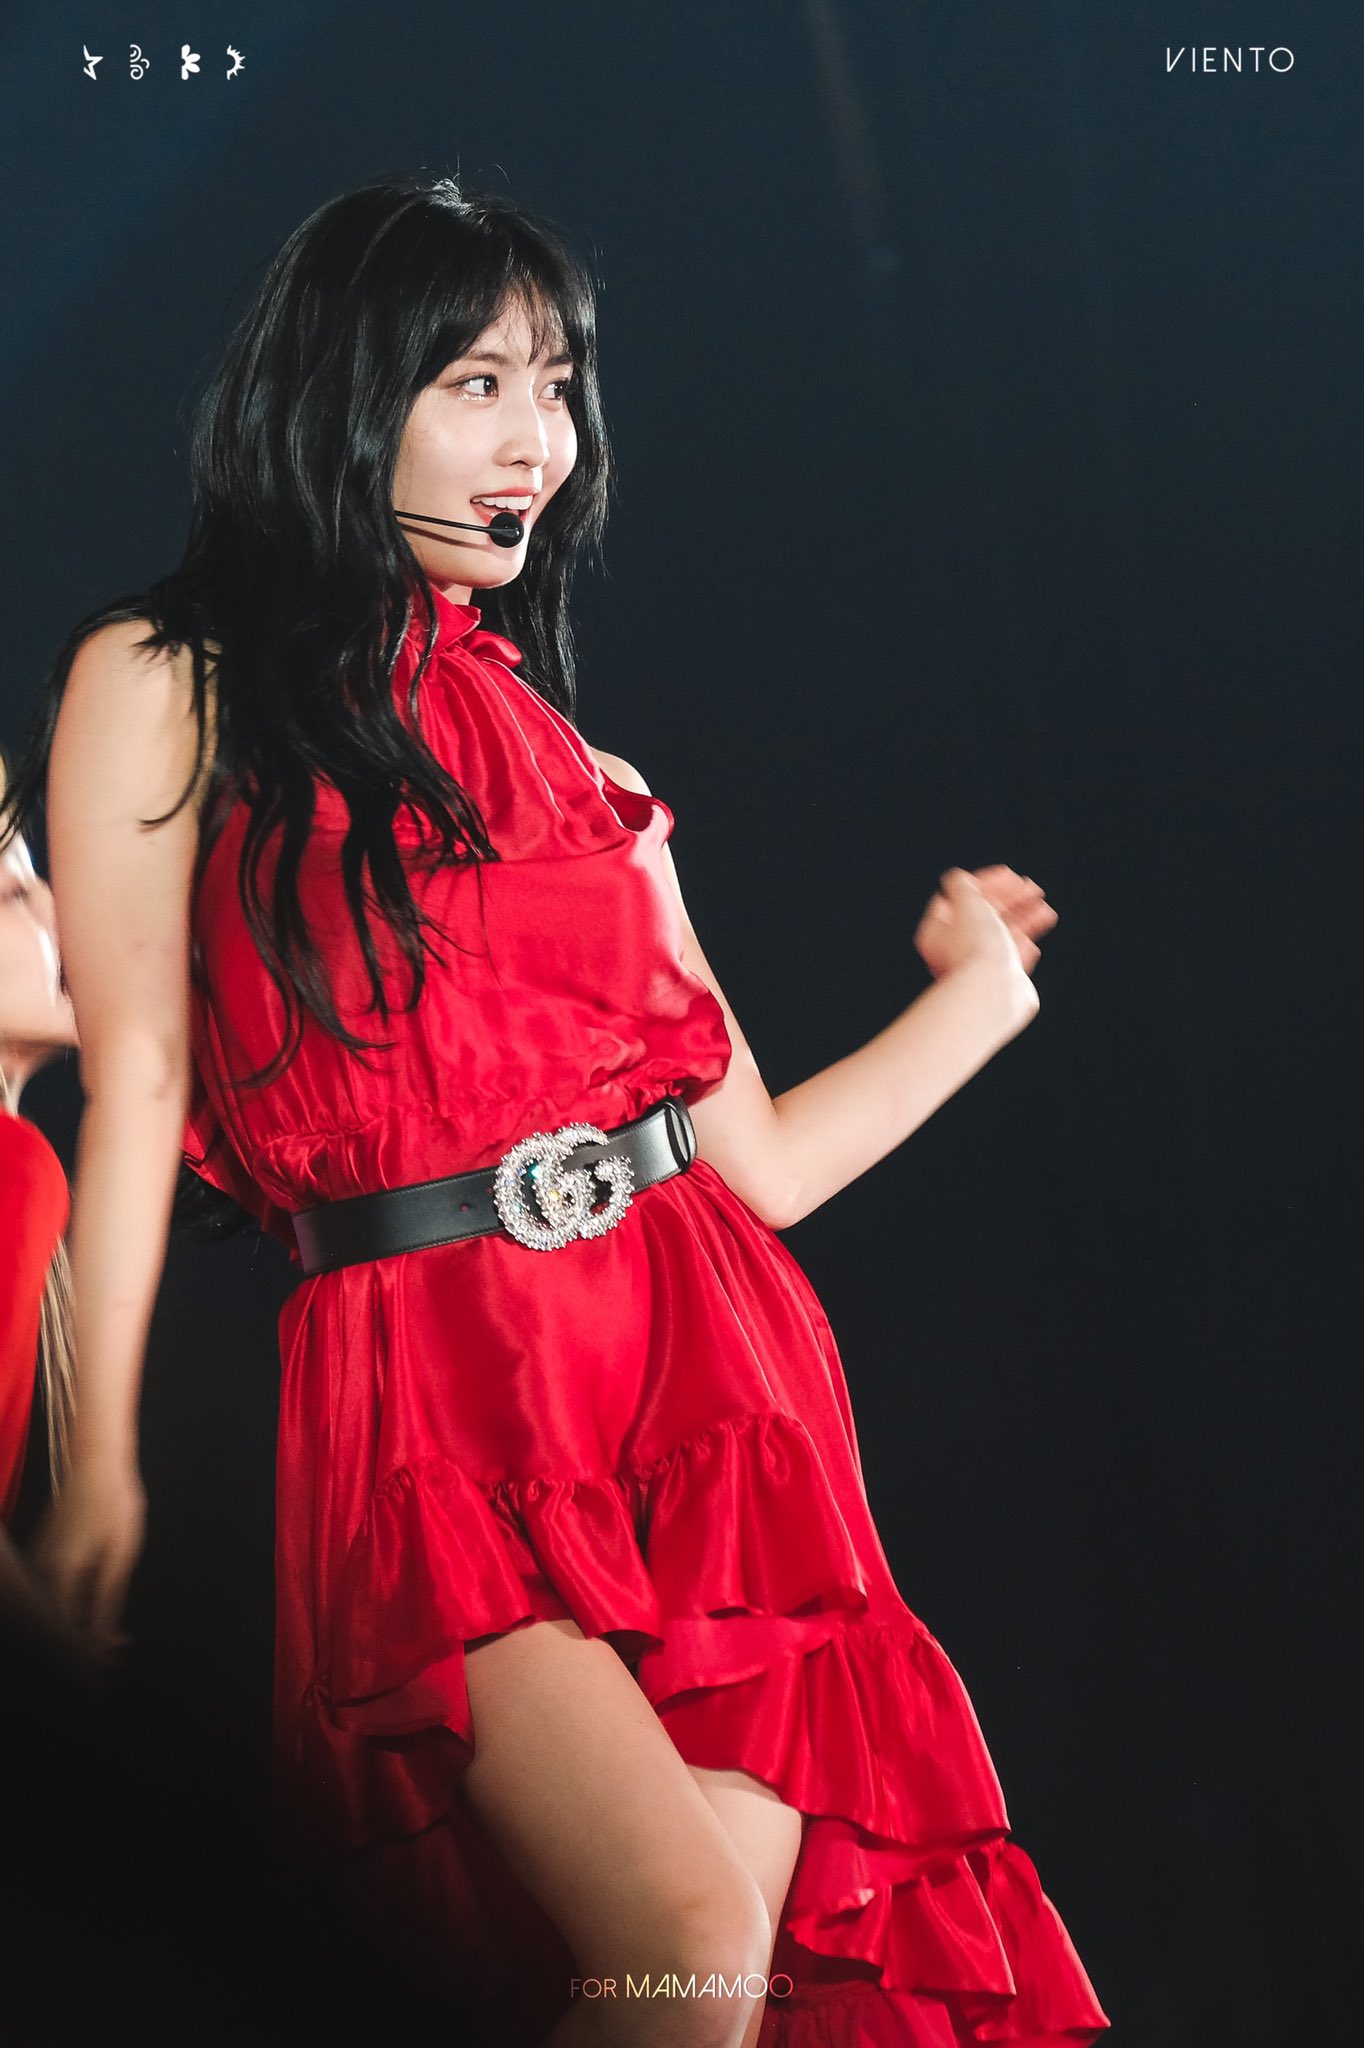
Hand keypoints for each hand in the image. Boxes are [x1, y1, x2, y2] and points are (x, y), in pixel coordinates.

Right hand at [25, 1457, 146, 1659]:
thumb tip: (103, 1635)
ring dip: (79, 1624)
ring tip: (115, 1636)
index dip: (88, 1650)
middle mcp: (41, 1569)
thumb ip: (108, 1596)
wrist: (97, 1461)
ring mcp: (39, 1560)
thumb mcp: (119, 1553)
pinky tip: (97, 1609)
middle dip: (85, 1641)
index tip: (112, 1658)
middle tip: (119, 1648)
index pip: (65, 1628)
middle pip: (56, 1622)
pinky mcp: (44, 1553)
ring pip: (52, 1608)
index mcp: (59, 1572)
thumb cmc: (114, 1502)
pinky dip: (73, 1605)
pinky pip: (52, 1591)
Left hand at [914, 865, 1057, 984]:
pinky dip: (1022, 947)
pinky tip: (1032, 943)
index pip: (961, 897)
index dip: (987, 882)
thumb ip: (962, 884)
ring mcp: (977, 966)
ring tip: (1045, 911)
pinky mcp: (999, 980)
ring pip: (1002, 935)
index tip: (1011, 875)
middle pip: (985, 915)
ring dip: (1024, 919)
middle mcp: (954, 950)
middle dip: (1012, 899)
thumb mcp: (967, 901)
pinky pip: (1010, 959)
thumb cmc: (978, 948)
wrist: (995, 991)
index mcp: (938, 931)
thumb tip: (959, 879)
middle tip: (1033, 889)